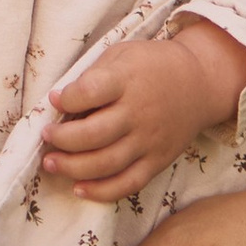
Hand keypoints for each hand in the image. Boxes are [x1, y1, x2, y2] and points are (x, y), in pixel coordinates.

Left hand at [40, 17, 245, 202]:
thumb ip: (93, 76)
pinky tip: (78, 188)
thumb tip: (60, 103)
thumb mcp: (121, 54)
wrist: (199, 83)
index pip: (90, 92)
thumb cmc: (151, 66)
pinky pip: (128, 183)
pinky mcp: (158, 161)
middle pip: (94, 134)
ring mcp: (149, 140)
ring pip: (106, 163)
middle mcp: (139, 112)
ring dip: (72, 167)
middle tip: (46, 136)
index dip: (66, 99)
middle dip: (62, 139)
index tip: (55, 100)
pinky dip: (101, 191)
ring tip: (51, 162)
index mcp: (127, 80)